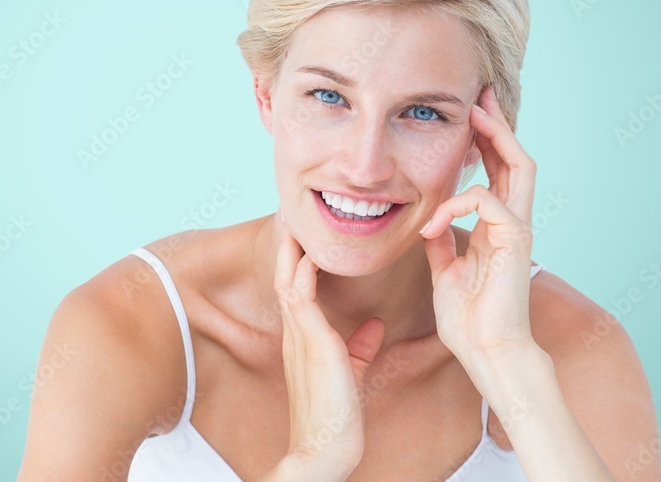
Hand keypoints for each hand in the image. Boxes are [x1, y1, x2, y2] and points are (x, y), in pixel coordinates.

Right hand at [273, 214, 384, 478]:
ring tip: (293, 217)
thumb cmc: (337, 414)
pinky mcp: (313, 344)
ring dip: (290, 248)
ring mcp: (301, 337)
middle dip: (289, 243)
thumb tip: (374, 324)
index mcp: (304, 336)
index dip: (297, 256)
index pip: (296, 285)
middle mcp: (296, 332)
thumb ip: (360, 345)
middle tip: (292, 211)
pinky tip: (307, 252)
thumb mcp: (352, 370)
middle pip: (285, 274)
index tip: (304, 229)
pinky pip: (301, 298)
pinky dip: (301, 272)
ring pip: (288, 279)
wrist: (326, 450)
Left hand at [419, 85, 538, 373]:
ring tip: (473, 114)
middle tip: (478, 93)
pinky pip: (486, 200)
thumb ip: (442, 241)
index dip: (484, 141)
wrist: (485, 350)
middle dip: (497, 122)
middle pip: (514, 157)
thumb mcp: (444, 268)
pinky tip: (431, 225)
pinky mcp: (516, 238)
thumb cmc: (468, 317)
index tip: (468, 114)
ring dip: (496, 135)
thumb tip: (428, 221)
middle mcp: (513, 220)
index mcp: (496, 226)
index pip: (495, 171)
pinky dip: (455, 203)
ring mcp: (518, 227)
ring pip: (520, 165)